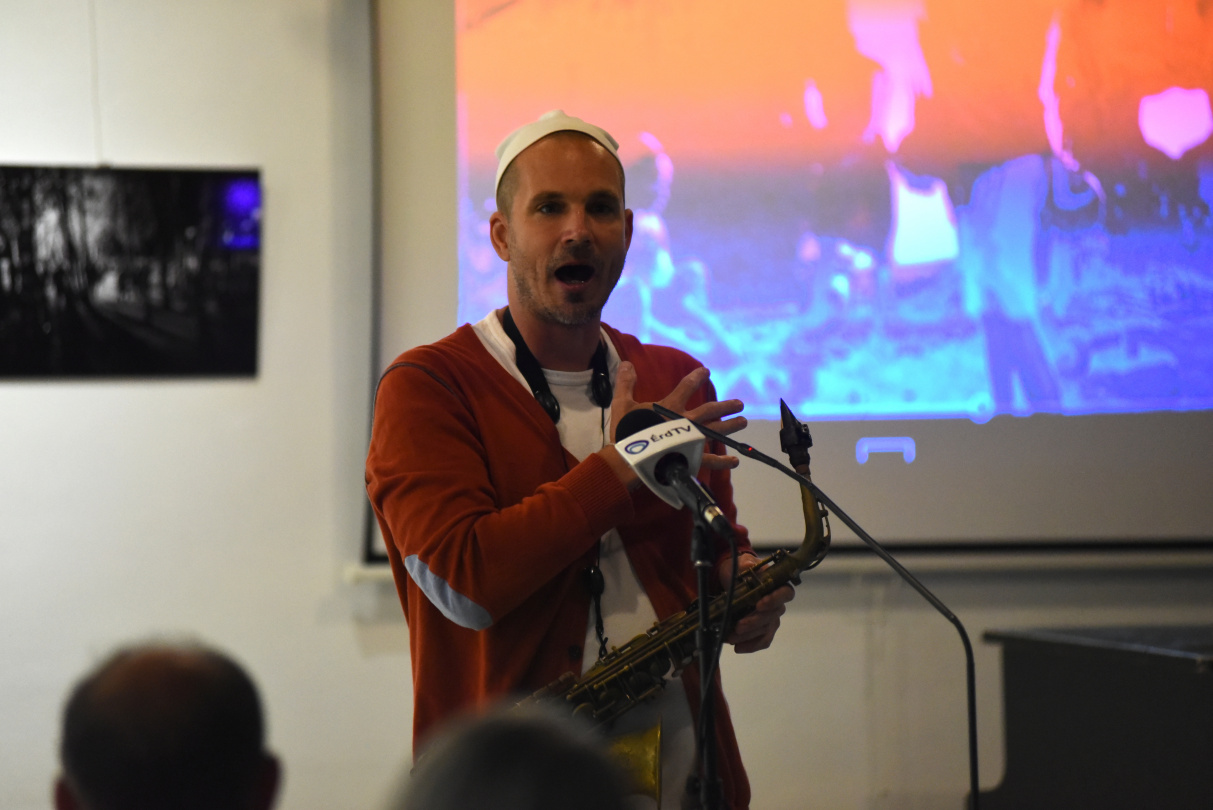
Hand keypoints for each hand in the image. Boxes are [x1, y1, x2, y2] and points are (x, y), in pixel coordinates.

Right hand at [610, 362, 746, 472]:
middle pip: (710, 410)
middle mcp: (685, 422)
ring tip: (743, 422)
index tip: (706, 372)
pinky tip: (735, 461)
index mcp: (670, 407)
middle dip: (726, 406)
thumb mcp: (622, 404)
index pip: (686, 387)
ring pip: (716, 431)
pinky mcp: (691, 458)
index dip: (697, 378)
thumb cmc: (626, 432)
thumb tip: (627, 363)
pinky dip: (723, 461)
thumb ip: (626, 383)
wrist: (630, 459)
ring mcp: (691, 440)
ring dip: (731, 426)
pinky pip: (711, 460)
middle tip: (739, 404)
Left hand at [718, 553, 793, 652]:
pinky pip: (762, 640)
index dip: (775, 600)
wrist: (729, 580)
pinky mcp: (761, 629)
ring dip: (749, 636)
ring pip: (766, 630)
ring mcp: (770, 617)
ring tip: (731, 637)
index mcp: (776, 584)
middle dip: (755, 622)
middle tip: (738, 626)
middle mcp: (776, 603)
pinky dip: (751, 645)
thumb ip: (746, 565)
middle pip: (773, 616)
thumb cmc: (739, 570)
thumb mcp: (740, 564)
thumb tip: (748, 566)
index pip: (785, 593)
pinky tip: (738, 647)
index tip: (759, 604)